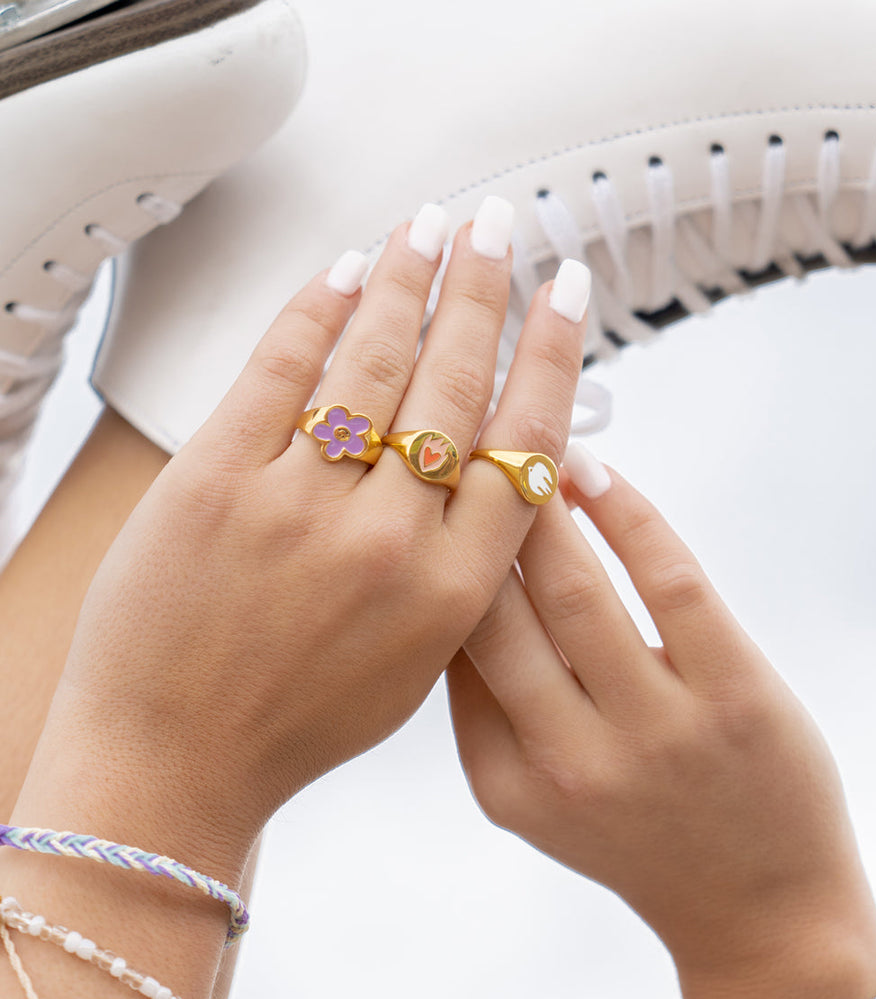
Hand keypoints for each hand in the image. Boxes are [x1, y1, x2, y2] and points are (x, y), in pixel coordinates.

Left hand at [23, 202, 587, 874]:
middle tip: (505, 229)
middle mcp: (386, 542)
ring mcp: (297, 507)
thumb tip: (490, 475)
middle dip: (485, 293)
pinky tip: (345, 271)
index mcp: (451, 593)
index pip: (524, 445)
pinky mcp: (213, 483)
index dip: (549, 357)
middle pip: (456, 386)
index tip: (567, 293)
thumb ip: (462, 574)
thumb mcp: (416, 664)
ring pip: (374, 364)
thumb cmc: (296, 723)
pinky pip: (279, 372)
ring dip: (409, 281)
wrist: (174, 760)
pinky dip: (317, 311)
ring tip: (433, 228)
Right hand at [447, 460, 875, 998]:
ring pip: (573, 586)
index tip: (419, 503)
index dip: (430, 566)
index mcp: (507, 782)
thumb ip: (486, 708)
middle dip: (468, 518)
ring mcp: (655, 729)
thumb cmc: (637, 837)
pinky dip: (629, 515)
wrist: (754, 906)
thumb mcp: (531, 799)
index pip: (448, 653)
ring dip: (541, 502)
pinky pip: (670, 580)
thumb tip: (454, 587)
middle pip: (495, 612)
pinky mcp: (733, 694)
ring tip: (522, 445)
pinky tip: (597, 478)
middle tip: (454, 448)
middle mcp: (571, 760)